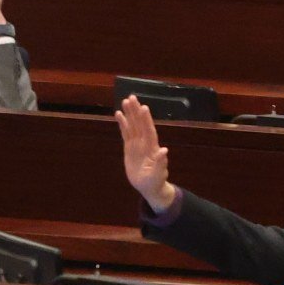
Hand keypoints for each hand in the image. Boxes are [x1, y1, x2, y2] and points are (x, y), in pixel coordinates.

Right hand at [116, 94, 176, 213]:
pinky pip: (125, 133)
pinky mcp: (130, 148)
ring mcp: (137, 144)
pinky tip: (119, 114)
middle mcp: (145, 143)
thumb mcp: (158, 175)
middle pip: (140, 124)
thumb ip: (160, 163)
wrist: (149, 187)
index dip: (146, 120)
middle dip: (136, 111)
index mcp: (152, 148)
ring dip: (129, 114)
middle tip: (131, 97)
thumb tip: (164, 150)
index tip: (143, 107)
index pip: (149, 131)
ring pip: (133, 126)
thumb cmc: (155, 181)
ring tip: (125, 101)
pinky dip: (123, 124)